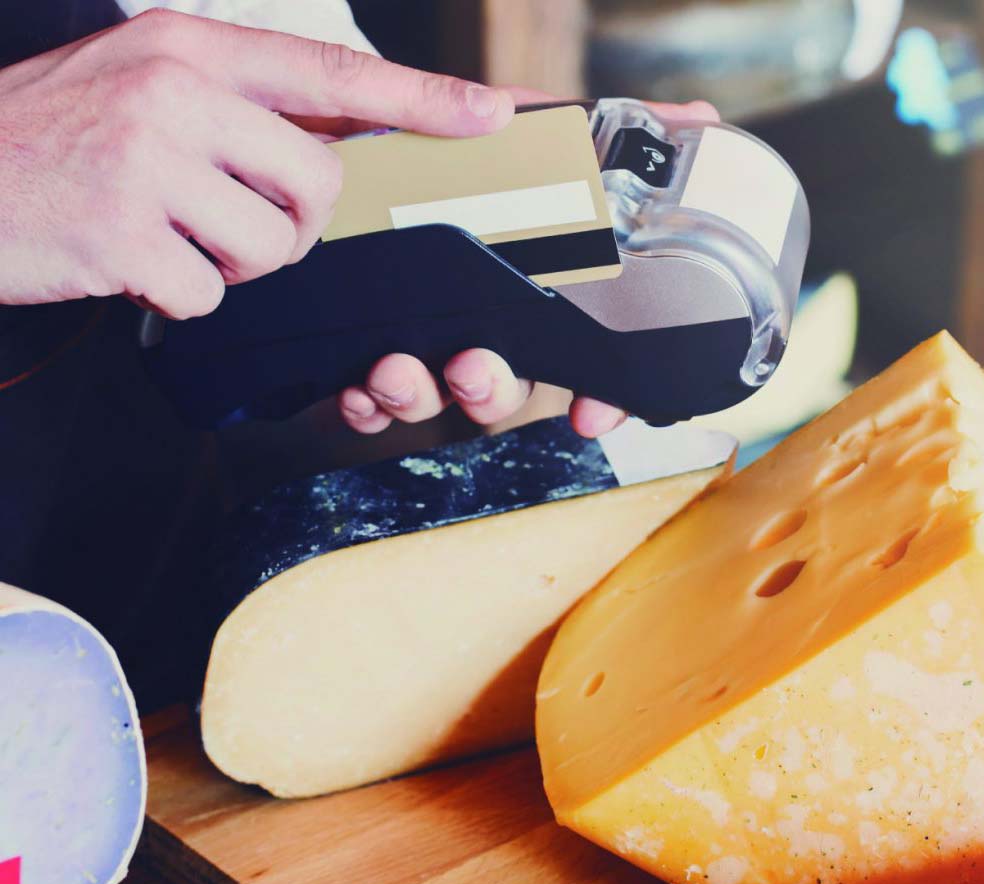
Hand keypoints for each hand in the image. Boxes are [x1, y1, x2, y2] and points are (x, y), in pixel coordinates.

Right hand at [0, 9, 513, 317]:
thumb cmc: (53, 140)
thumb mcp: (141, 85)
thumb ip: (236, 109)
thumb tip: (326, 151)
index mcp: (189, 48)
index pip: (332, 72)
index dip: (424, 95)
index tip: (490, 113)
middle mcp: (175, 90)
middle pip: (316, 184)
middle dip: (290, 224)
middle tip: (224, 220)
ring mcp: (146, 159)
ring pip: (271, 247)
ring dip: (233, 263)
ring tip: (167, 235)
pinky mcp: (123, 232)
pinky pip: (210, 293)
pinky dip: (181, 295)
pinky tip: (131, 263)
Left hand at [338, 92, 720, 438]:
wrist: (372, 137)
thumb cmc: (464, 151)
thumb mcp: (537, 131)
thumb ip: (610, 138)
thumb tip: (701, 123)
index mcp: (534, 304)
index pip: (583, 367)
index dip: (598, 399)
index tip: (591, 414)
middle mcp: (486, 335)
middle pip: (502, 391)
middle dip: (489, 390)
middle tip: (474, 366)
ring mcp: (426, 347)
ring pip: (431, 399)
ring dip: (415, 396)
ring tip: (394, 370)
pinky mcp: (367, 347)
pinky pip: (369, 399)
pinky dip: (362, 404)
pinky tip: (354, 389)